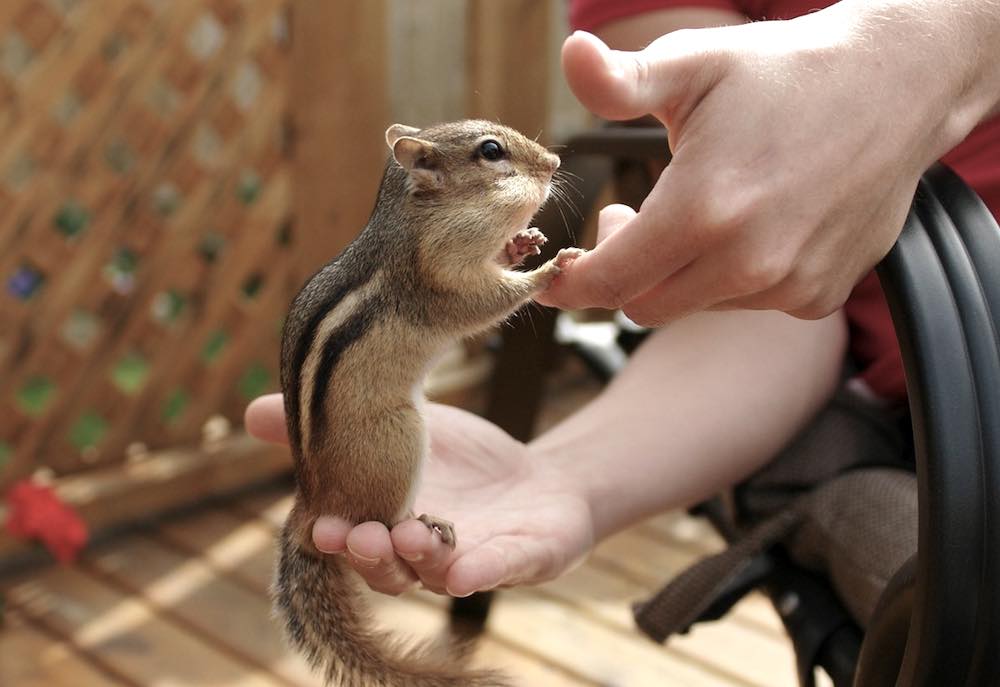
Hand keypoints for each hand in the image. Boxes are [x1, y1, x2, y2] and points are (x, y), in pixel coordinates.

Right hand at [245, 395, 593, 596]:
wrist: (537, 479)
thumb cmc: (460, 459)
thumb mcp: (397, 424)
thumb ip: (336, 421)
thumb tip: (250, 412)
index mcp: (384, 524)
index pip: (351, 539)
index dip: (332, 537)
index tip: (316, 524)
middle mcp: (418, 556)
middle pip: (386, 568)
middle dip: (367, 553)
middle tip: (354, 534)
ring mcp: (467, 562)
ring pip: (435, 573)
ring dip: (418, 558)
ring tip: (409, 531)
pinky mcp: (518, 562)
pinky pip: (497, 573)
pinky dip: (480, 574)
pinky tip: (466, 573)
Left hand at [543, 6, 975, 323]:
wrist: (897, 85)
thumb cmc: (784, 72)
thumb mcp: (693, 64)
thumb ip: (620, 79)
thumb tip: (571, 57)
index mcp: (702, 210)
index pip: (609, 282)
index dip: (571, 284)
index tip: (557, 273)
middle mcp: (748, 261)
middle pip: (644, 305)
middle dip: (623, 272)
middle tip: (630, 219)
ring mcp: (789, 283)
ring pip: (696, 305)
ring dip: (682, 271)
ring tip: (701, 210)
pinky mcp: (820, 293)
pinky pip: (749, 303)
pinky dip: (734, 277)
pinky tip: (751, 226)